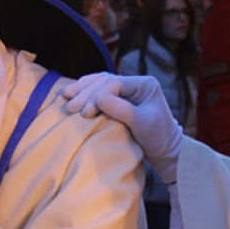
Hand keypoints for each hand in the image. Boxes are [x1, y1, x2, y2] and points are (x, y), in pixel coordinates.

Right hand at [62, 73, 183, 183]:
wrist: (164, 147)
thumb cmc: (157, 137)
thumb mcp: (143, 124)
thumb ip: (122, 110)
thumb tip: (98, 99)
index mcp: (144, 84)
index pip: (114, 83)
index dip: (97, 95)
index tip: (85, 113)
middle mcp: (134, 82)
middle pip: (104, 81)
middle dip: (85, 93)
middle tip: (70, 107)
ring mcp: (126, 89)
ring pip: (99, 82)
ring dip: (82, 89)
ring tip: (65, 96)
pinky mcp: (119, 98)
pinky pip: (98, 89)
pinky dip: (85, 92)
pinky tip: (73, 94)